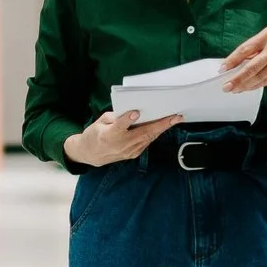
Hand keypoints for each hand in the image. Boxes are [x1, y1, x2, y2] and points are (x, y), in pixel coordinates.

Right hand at [64, 109, 182, 167]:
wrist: (90, 154)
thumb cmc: (95, 134)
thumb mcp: (100, 122)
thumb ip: (115, 117)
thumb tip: (132, 111)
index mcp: (108, 135)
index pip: (119, 126)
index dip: (127, 120)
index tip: (136, 112)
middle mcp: (120, 145)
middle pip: (142, 134)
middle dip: (161, 124)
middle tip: (175, 117)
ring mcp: (128, 151)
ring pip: (148, 138)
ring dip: (162, 129)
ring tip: (175, 120)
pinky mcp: (133, 154)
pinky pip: (147, 142)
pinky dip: (155, 133)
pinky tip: (163, 126)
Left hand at [221, 26, 266, 92]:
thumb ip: (255, 48)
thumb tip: (236, 63)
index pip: (246, 48)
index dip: (233, 59)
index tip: (223, 68)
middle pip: (252, 66)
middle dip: (237, 78)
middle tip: (226, 86)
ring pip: (259, 76)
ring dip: (245, 84)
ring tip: (235, 89)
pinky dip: (256, 85)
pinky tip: (247, 88)